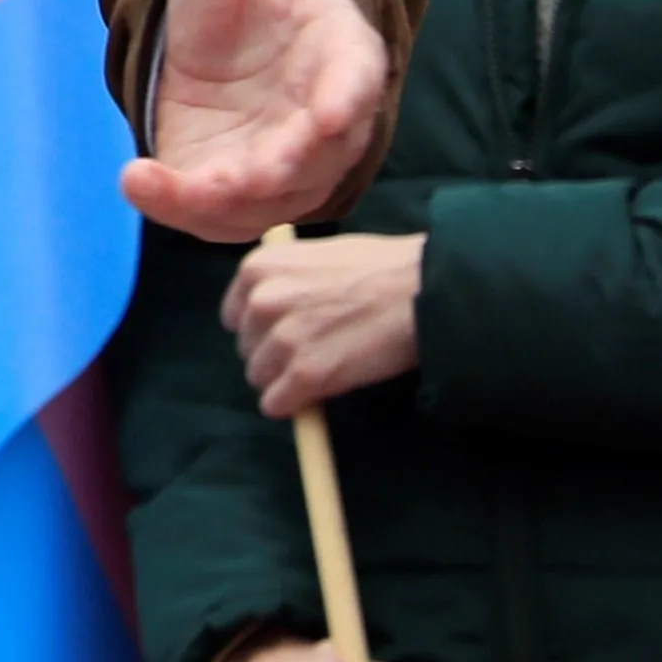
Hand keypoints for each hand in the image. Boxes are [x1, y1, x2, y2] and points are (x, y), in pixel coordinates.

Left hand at [124, 0, 394, 239]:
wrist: (215, 36)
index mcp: (343, 56)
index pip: (357, 82)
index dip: (346, 98)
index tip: (333, 112)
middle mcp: (319, 121)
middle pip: (317, 157)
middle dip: (284, 169)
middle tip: (244, 176)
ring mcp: (276, 163)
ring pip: (264, 197)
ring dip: (222, 199)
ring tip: (161, 183)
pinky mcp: (226, 187)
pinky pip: (211, 212)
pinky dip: (177, 205)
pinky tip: (133, 178)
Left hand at [228, 230, 426, 413]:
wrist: (426, 289)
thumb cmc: (381, 267)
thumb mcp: (316, 256)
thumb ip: (287, 279)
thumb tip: (269, 306)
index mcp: (258, 268)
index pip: (235, 315)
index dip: (262, 328)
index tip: (289, 332)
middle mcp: (261, 301)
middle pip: (248, 348)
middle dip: (275, 354)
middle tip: (315, 351)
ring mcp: (282, 339)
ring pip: (260, 378)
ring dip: (285, 381)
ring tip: (323, 370)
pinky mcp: (306, 375)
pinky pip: (276, 404)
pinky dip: (294, 405)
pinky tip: (316, 396)